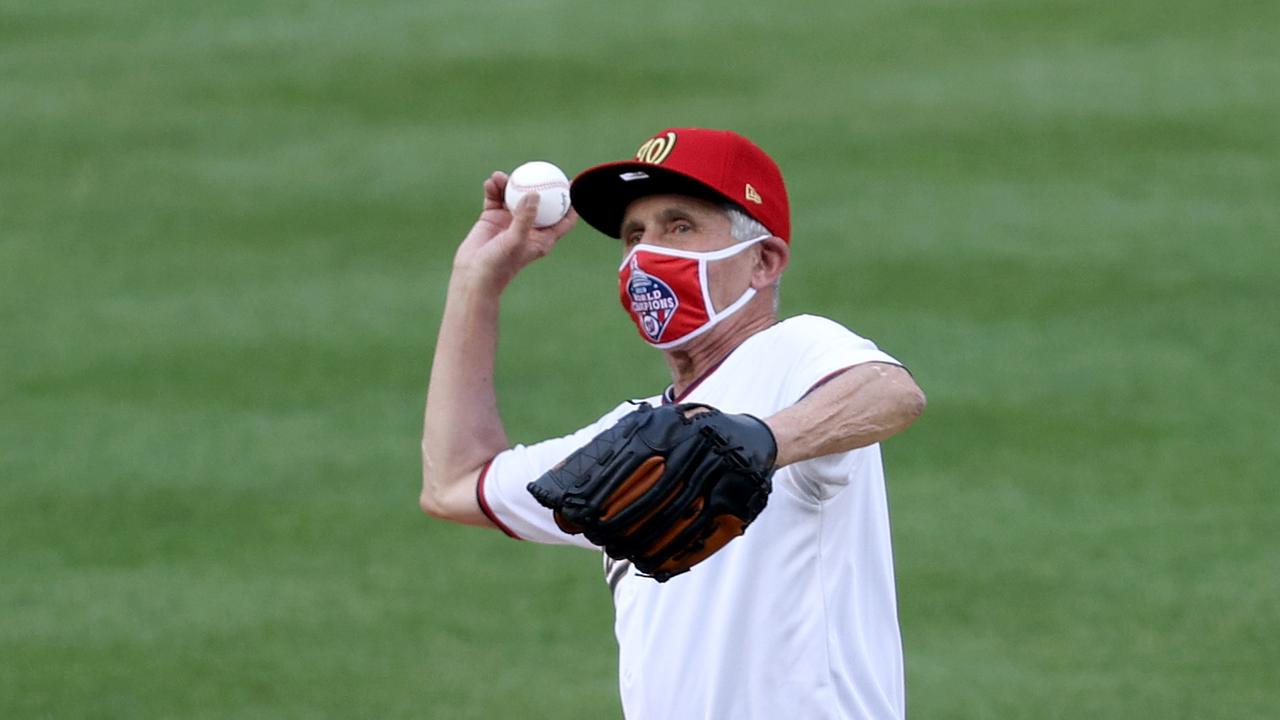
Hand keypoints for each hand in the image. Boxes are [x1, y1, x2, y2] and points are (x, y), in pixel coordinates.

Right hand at [453, 171, 578, 289]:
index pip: (562, 219)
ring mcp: (510, 222)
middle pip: (539, 202)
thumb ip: (525, 218)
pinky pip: (495, 199)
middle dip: (540, 185)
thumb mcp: (515, 241)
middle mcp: (528, 228)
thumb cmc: (498, 266)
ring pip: (514, 196)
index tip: (572, 184)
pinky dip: (493, 190)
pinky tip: (490, 182)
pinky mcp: (492, 219)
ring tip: (500, 176)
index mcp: (541, 238)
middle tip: (541, 168)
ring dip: (509, 184)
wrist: (473, 276)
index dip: (570, 203)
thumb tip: (534, 194)